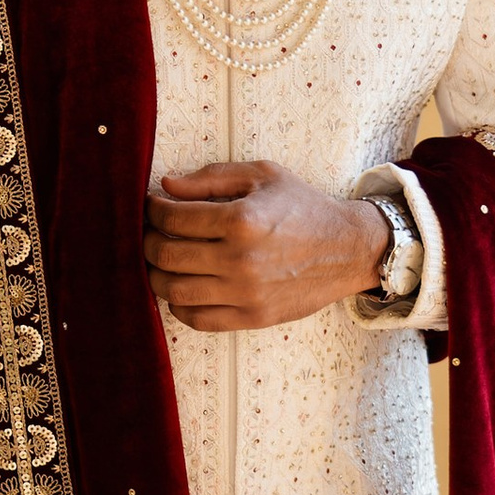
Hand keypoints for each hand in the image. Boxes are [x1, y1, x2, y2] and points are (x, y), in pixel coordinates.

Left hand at [145, 161, 390, 331]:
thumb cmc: (303, 207)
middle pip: (164, 256)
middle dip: (147, 241)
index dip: (152, 211)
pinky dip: (179, 305)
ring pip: (173, 291)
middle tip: (150, 233)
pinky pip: (197, 319)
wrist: (348, 249)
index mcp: (241, 220)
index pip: (172, 218)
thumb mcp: (263, 176)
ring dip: (156, 275)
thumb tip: (166, 187)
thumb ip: (211, 178)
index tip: (151, 207)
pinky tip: (184, 287)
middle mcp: (240, 260)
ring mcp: (245, 294)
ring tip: (162, 261)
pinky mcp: (252, 318)